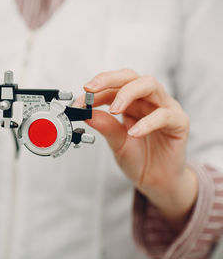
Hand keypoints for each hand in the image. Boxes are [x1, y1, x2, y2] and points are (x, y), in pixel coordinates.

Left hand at [79, 69, 197, 230]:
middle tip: (91, 90)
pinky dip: (147, 122)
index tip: (79, 103)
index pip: (112, 87)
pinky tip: (134, 133)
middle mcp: (148, 100)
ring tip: (113, 109)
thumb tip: (86, 112)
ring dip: (127, 93)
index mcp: (131, 103)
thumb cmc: (138, 159)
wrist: (157, 182)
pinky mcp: (180, 122)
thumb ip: (105, 126)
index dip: (94, 92)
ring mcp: (165, 108)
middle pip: (130, 76)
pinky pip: (165, 115)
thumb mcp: (116, 142)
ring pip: (150, 85)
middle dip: (108, 80)